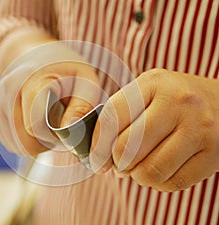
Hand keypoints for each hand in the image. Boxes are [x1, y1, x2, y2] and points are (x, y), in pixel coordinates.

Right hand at [0, 43, 100, 155]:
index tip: (68, 123)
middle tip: (62, 126)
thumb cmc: (67, 71)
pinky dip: (27, 141)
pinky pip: (11, 143)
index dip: (56, 135)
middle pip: (26, 142)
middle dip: (47, 142)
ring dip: (38, 143)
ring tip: (52, 123)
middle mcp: (9, 90)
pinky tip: (38, 125)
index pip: (36, 126)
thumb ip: (81, 106)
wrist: (40, 56)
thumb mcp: (86, 80)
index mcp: (33, 79)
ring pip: (17, 146)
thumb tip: (69, 128)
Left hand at [91, 68, 218, 191]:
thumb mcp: (148, 93)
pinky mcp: (213, 155)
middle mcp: (178, 103)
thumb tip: (99, 154)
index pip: (112, 118)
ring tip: (138, 169)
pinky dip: (158, 183)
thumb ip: (121, 116)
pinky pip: (172, 183)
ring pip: (149, 171)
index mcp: (154, 83)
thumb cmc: (175, 100)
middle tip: (118, 165)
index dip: (97, 145)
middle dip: (117, 164)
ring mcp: (199, 129)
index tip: (96, 160)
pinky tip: (158, 172)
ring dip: (137, 176)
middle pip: (128, 148)